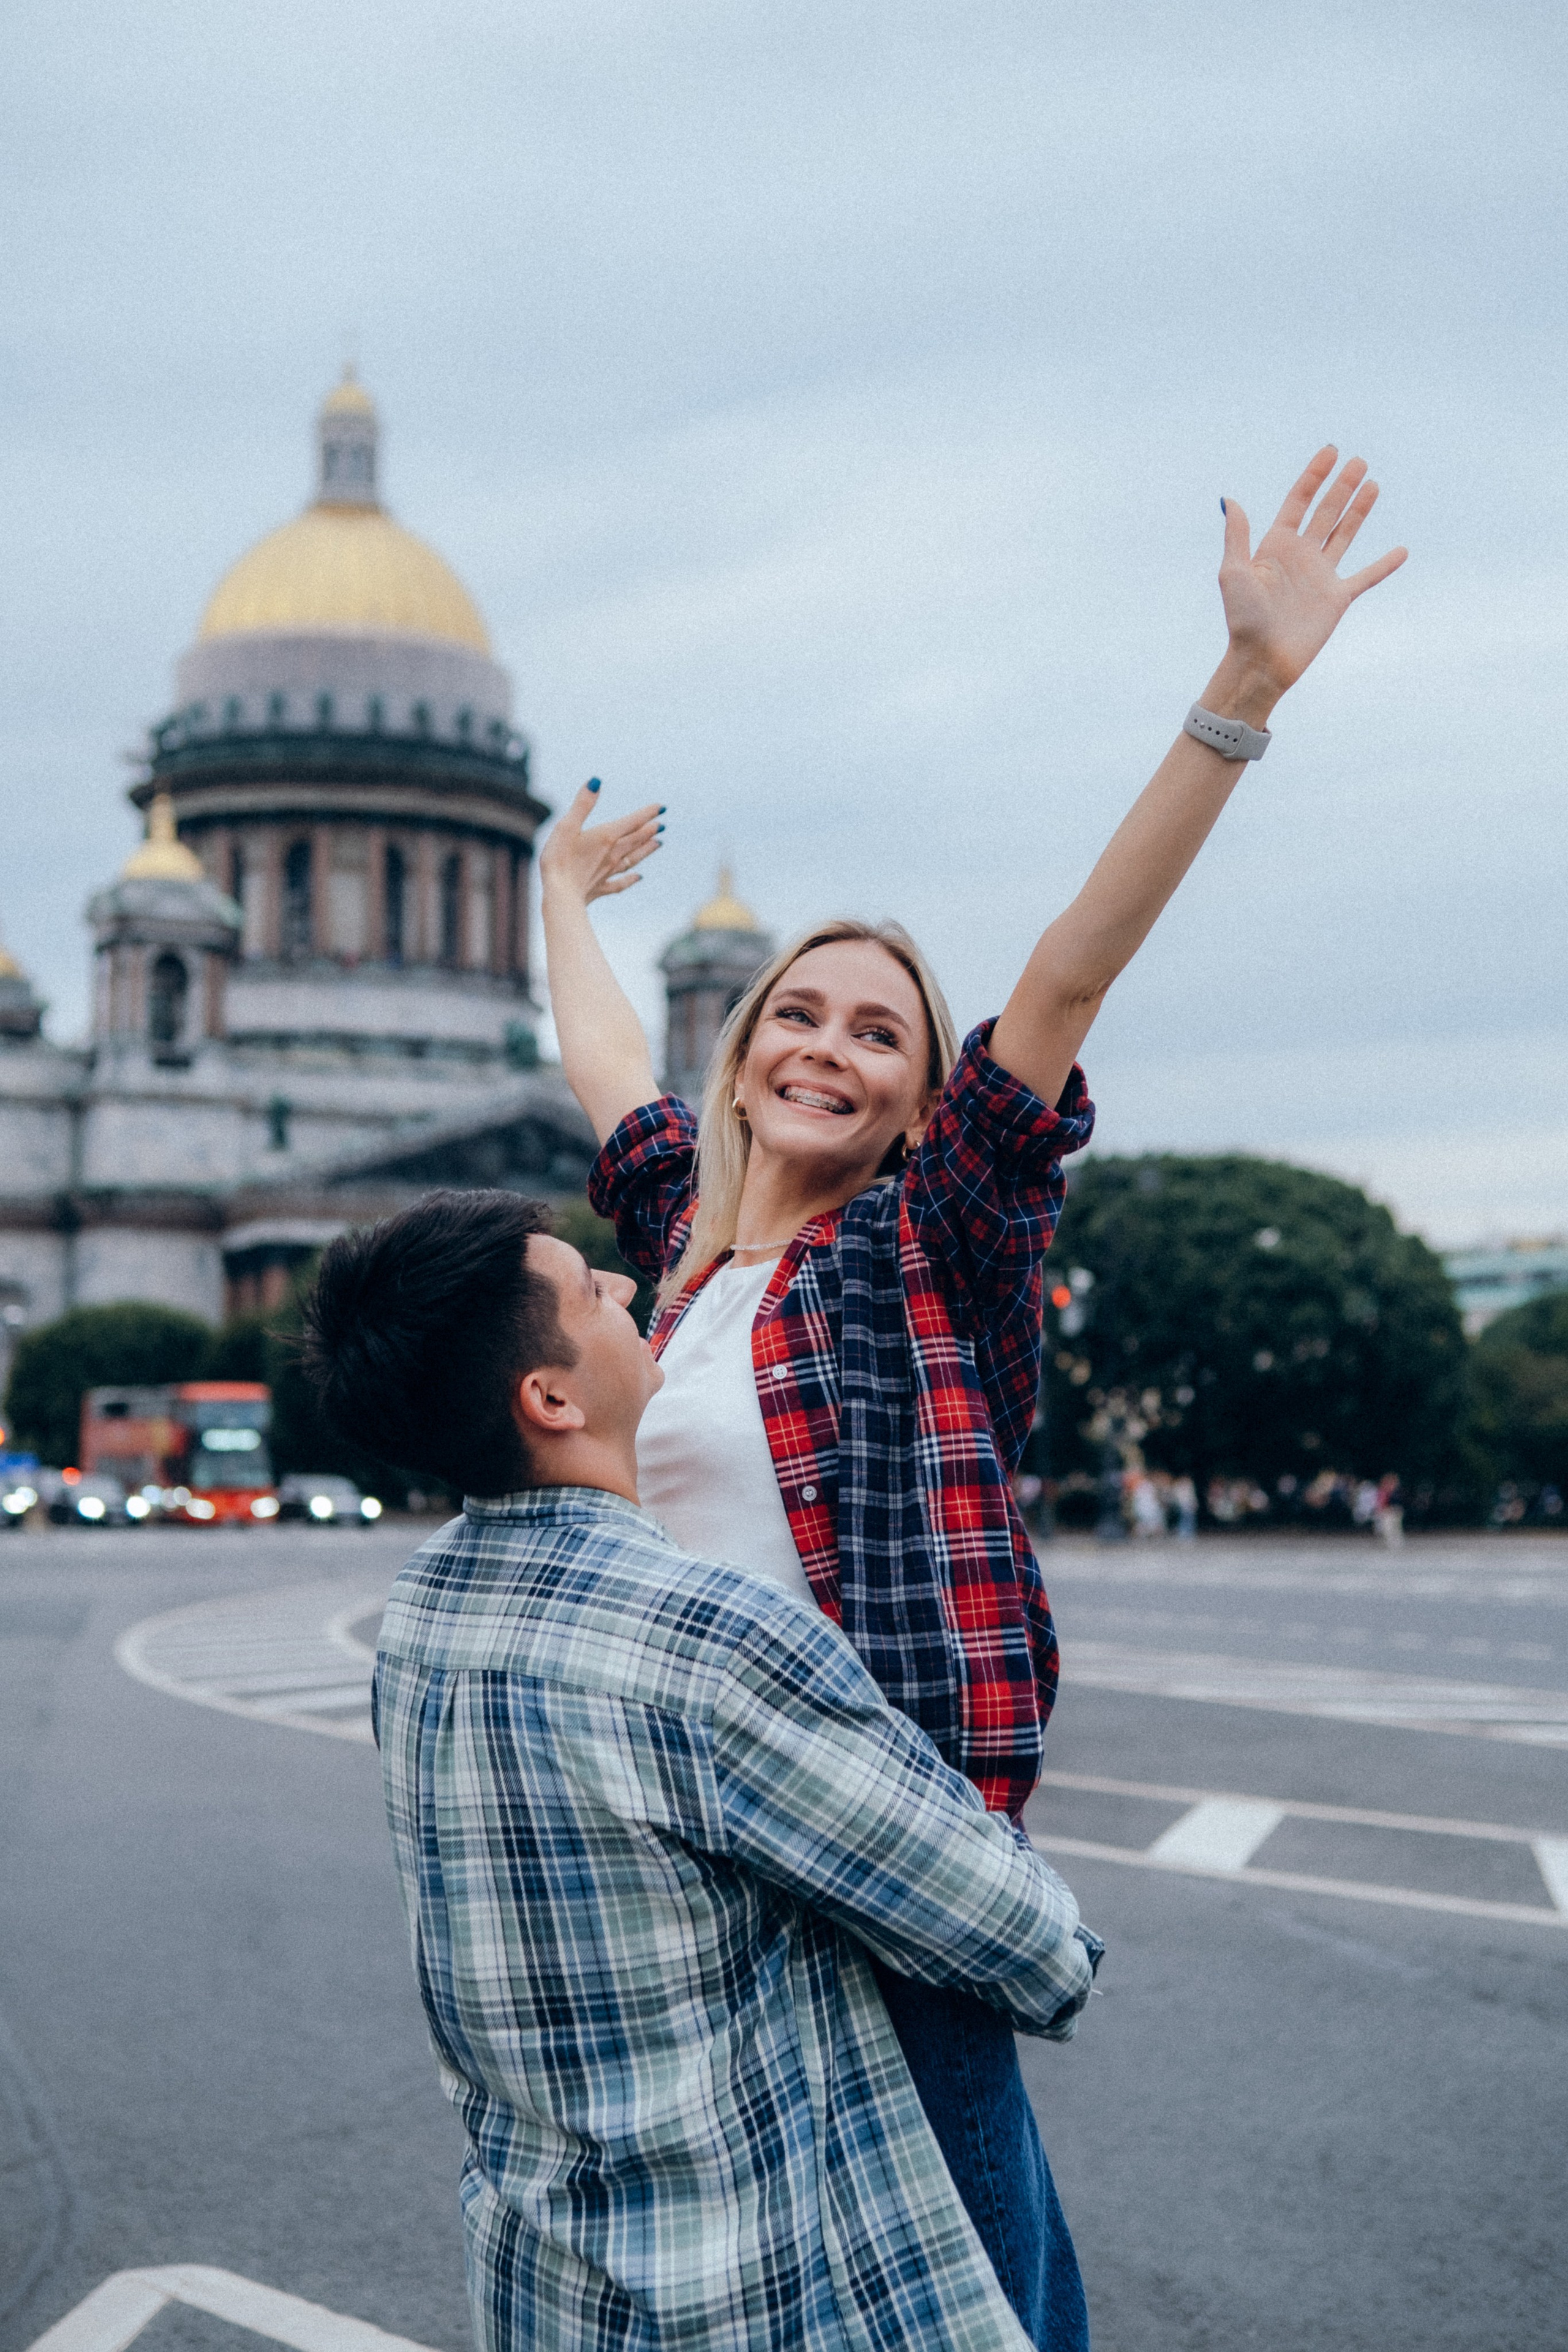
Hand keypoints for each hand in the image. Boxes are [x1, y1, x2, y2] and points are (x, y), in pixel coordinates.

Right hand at [539, 781, 662, 906]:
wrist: (559, 895)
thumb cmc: (559, 859)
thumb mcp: (567, 826)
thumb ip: (582, 804)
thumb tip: (596, 781)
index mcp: (606, 837)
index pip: (632, 822)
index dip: (647, 813)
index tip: (662, 808)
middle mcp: (611, 854)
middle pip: (635, 840)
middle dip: (649, 831)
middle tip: (661, 825)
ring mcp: (607, 872)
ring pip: (632, 859)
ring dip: (645, 850)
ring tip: (658, 844)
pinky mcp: (599, 888)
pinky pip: (620, 883)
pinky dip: (630, 879)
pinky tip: (638, 877)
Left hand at [1216, 448, 1406, 711]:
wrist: (1262, 660)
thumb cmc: (1243, 620)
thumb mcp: (1234, 573)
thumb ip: (1237, 536)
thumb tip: (1230, 499)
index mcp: (1275, 546)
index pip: (1298, 501)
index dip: (1314, 476)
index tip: (1330, 452)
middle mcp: (1300, 556)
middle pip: (1325, 512)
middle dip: (1341, 486)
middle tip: (1359, 461)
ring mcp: (1321, 576)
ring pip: (1344, 534)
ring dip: (1359, 510)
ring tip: (1373, 484)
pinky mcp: (1337, 599)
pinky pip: (1366, 577)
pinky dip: (1384, 565)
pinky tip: (1402, 551)